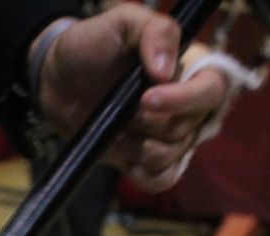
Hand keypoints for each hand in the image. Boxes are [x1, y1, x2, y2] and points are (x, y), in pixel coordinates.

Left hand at [33, 5, 229, 191]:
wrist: (56, 81)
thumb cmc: (92, 46)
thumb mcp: (122, 22)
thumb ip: (154, 31)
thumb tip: (167, 70)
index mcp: (191, 70)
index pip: (213, 90)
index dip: (185, 100)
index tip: (147, 99)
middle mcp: (188, 107)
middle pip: (186, 129)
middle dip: (147, 122)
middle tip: (121, 107)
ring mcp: (169, 138)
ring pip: (168, 156)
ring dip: (135, 144)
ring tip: (114, 123)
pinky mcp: (147, 162)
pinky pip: (159, 180)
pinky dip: (138, 171)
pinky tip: (119, 150)